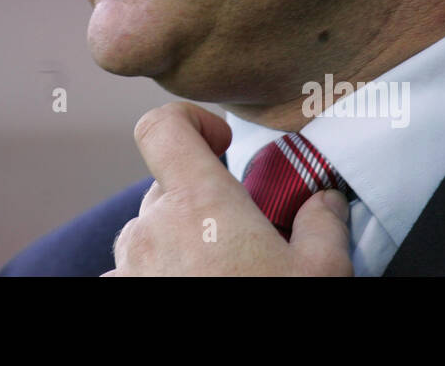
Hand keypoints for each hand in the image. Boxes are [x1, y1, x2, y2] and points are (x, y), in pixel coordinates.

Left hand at [102, 101, 352, 275]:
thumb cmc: (279, 322)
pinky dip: (160, 277)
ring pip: (147, 232)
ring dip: (178, 243)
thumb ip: (322, 220)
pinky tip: (196, 294)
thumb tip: (324, 199)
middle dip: (201, 202)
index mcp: (198, 202)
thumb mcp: (323, 272)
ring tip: (223, 276)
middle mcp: (151, 228)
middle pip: (165, 187)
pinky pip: (134, 273)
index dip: (189, 122)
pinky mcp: (120, 297)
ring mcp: (128, 269)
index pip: (161, 127)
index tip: (222, 144)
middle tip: (244, 236)